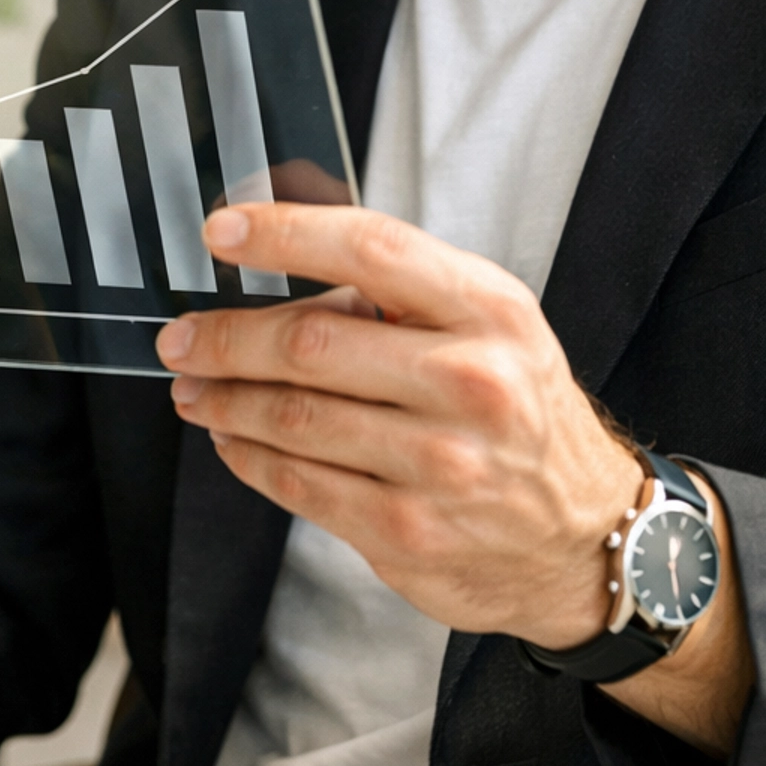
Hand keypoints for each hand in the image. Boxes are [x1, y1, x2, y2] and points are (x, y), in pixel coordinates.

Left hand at [158, 200, 641, 650]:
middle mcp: (472, 382)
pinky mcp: (408, 531)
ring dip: (224, 400)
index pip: (372, 250)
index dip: (286, 234)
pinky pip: (299, 485)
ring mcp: (439, 464)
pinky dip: (248, 457)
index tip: (222, 230)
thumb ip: (403, 284)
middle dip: (226, 338)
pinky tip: (231, 438)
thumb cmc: (521, 409)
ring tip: (193, 386)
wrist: (585, 535)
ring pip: (293, 419)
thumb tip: (286, 234)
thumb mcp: (493, 322)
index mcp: (490, 310)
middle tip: (181, 336)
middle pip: (312, 344)